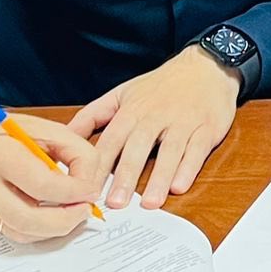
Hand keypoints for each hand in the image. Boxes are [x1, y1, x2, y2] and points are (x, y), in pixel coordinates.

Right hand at [0, 109, 102, 244]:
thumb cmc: (14, 134)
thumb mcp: (52, 130)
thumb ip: (79, 155)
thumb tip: (90, 188)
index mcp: (1, 153)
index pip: (42, 184)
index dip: (73, 192)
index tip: (90, 192)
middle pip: (28, 219)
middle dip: (66, 220)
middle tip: (84, 210)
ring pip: (22, 233)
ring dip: (54, 229)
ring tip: (72, 214)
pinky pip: (15, 234)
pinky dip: (40, 231)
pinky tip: (54, 217)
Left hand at [69, 45, 240, 209]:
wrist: (205, 67)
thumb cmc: (160, 86)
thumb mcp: (122, 93)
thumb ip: (92, 115)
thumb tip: (64, 135)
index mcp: (132, 110)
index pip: (111, 140)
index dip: (98, 165)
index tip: (87, 188)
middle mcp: (156, 116)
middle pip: (138, 148)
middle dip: (126, 176)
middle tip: (116, 203)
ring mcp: (182, 122)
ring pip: (170, 152)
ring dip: (159, 178)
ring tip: (150, 203)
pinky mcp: (206, 129)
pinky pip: (197, 150)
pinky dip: (188, 169)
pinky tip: (179, 186)